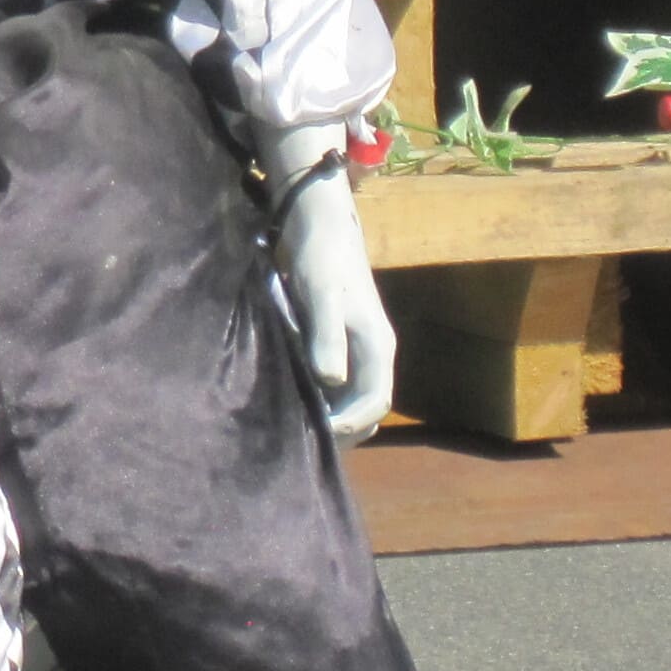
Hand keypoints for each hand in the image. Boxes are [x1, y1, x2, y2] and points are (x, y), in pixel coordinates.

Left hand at [265, 136, 394, 443]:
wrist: (320, 226)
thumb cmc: (320, 258)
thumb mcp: (321, 295)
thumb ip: (326, 336)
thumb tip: (330, 381)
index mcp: (377, 346)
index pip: (376, 402)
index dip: (350, 425)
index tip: (319, 436)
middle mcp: (373, 353)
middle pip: (367, 409)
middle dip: (341, 430)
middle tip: (302, 445)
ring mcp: (359, 350)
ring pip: (352, 399)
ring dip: (331, 418)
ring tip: (295, 431)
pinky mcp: (340, 344)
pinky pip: (337, 385)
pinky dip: (321, 401)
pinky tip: (293, 404)